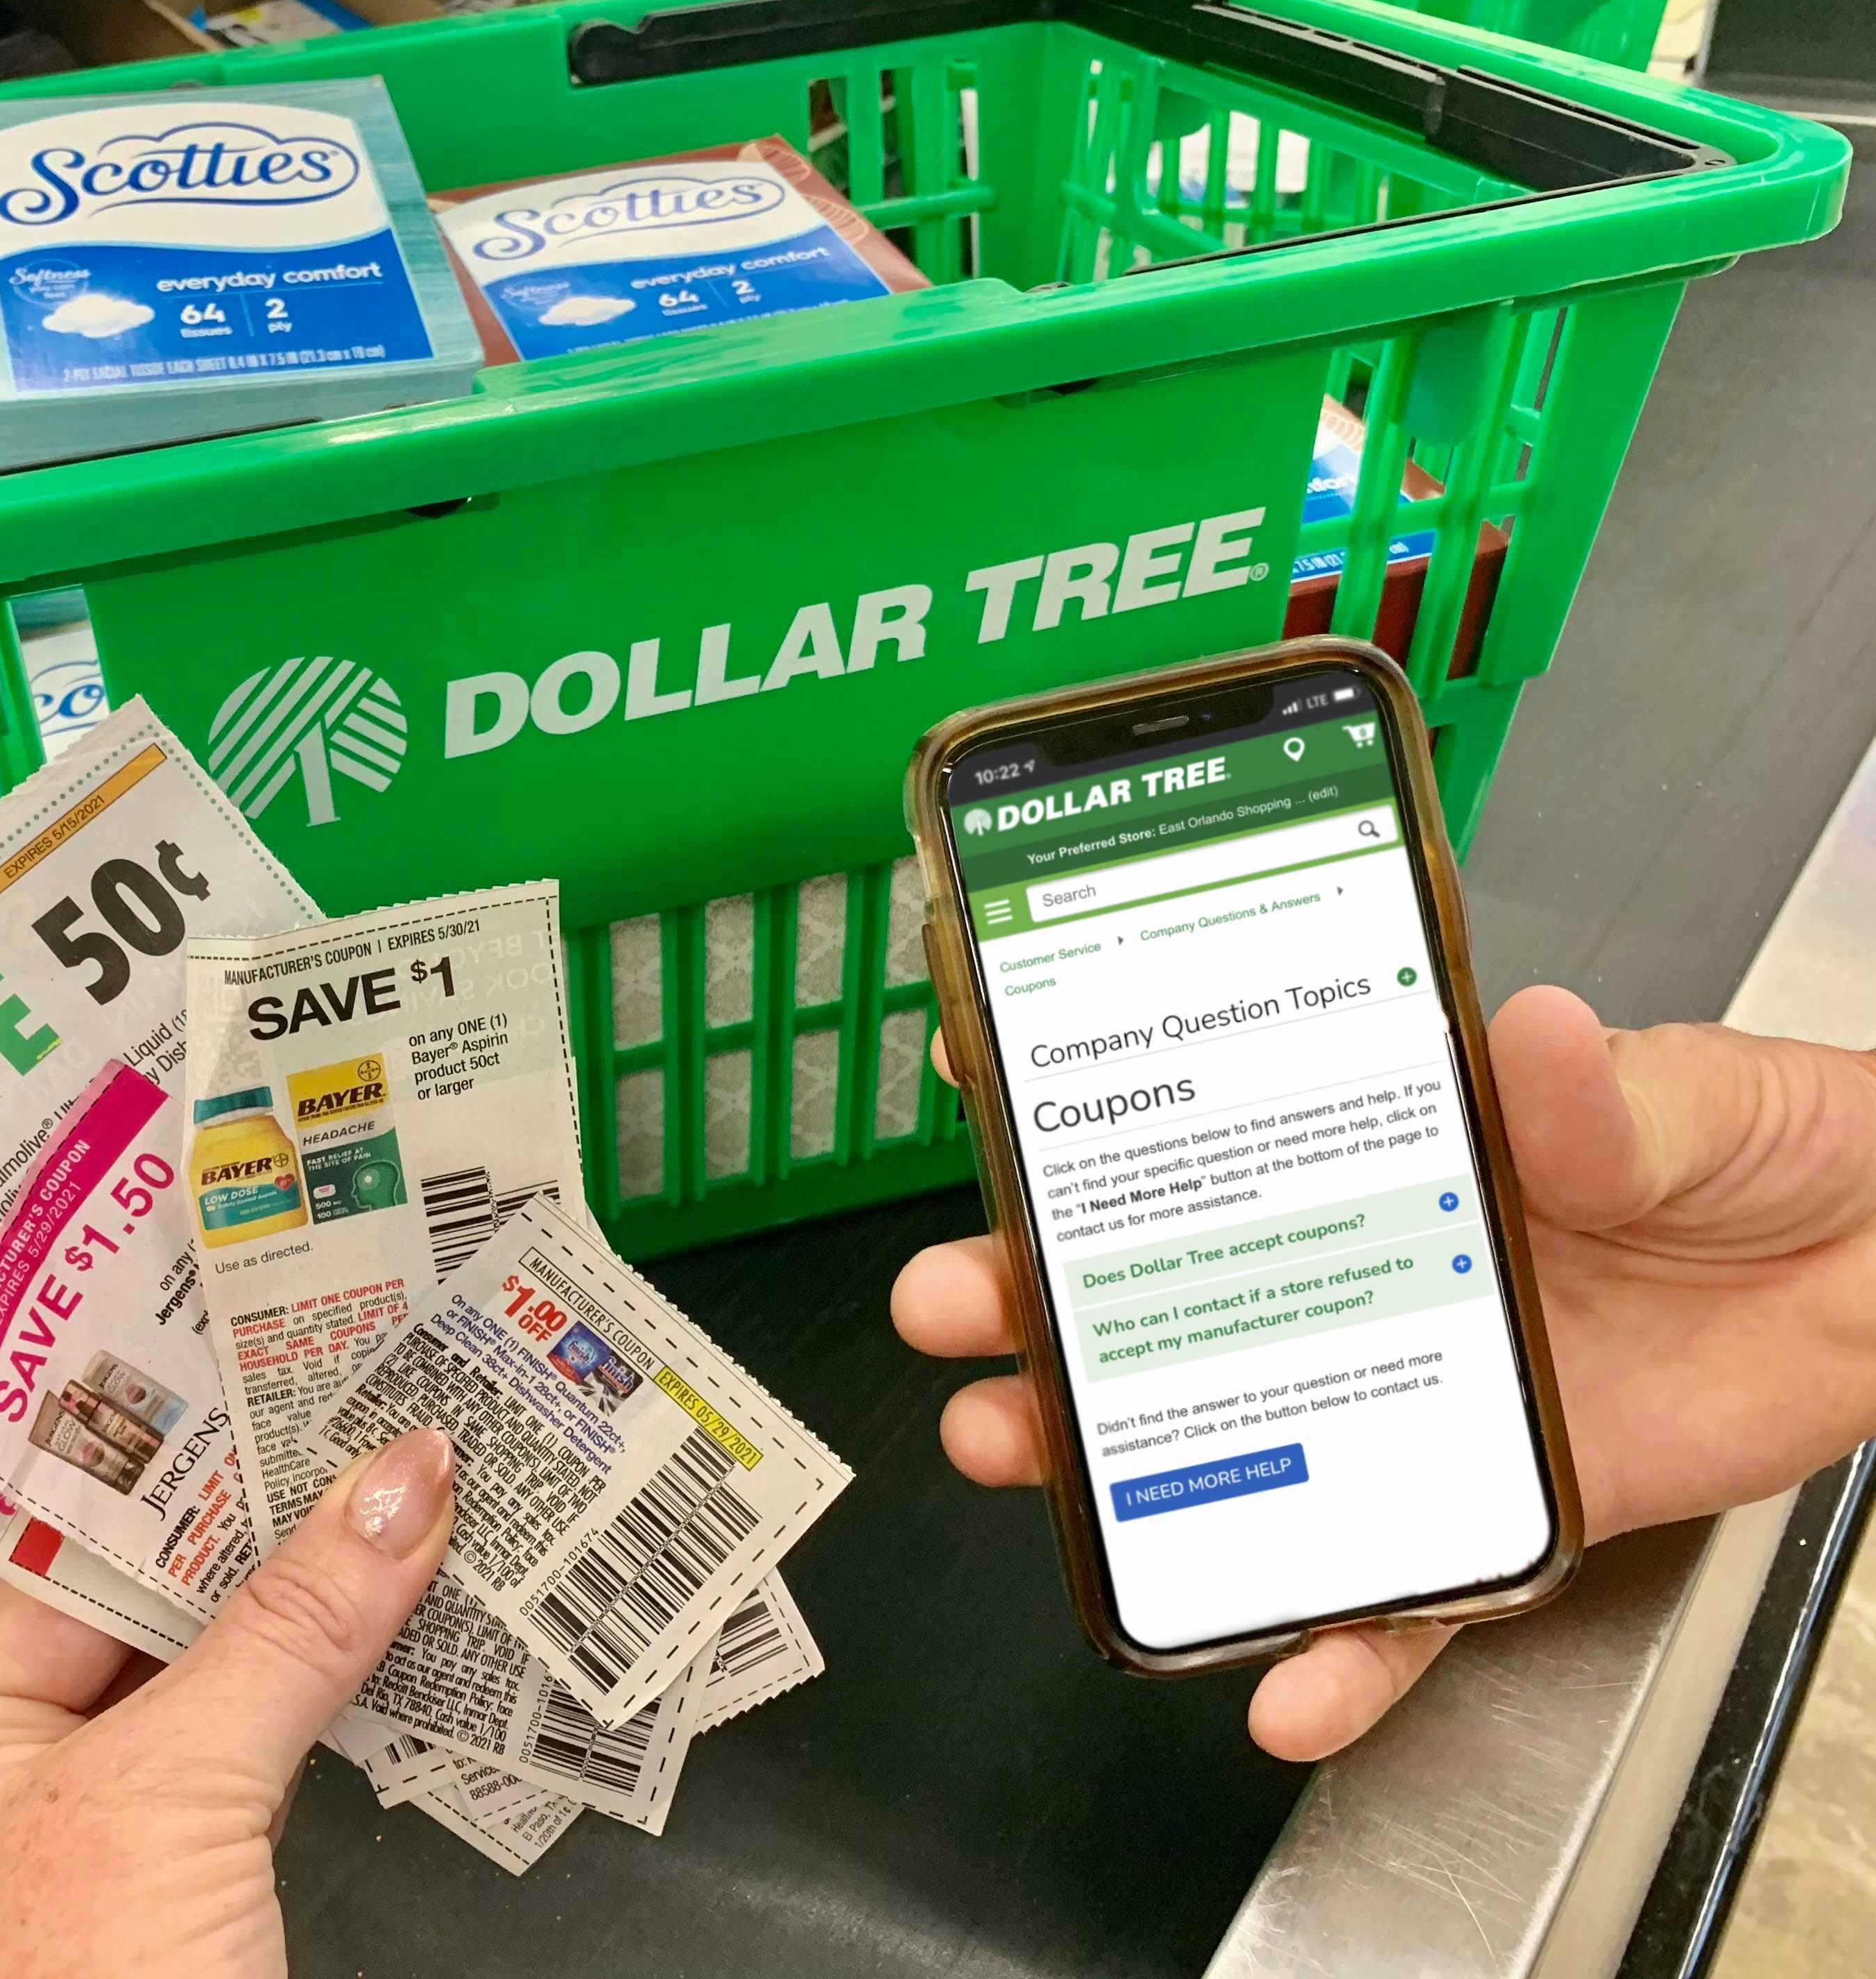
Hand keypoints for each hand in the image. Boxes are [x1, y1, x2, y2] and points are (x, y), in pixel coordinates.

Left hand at [0, 1429, 454, 1976]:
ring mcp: (94, 1878)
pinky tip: (406, 1646)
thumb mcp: (171, 1795)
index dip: (184, 1473)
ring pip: (214, 1707)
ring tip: (416, 1504)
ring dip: (315, 1623)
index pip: (66, 1566)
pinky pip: (256, 1786)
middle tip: (379, 1426)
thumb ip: (288, 1629)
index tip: (291, 1386)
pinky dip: (329, 1716)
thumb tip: (398, 1477)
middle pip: (145, 1631)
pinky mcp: (185, 1933)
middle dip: (268, 1541)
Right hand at [893, 986, 1875, 1759]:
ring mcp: (1416, 1393)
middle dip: (1036, 1303)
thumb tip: (1536, 1042)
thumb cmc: (1779, 1149)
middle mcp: (1372, 1264)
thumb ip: (1605, 1097)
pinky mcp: (1494, 1507)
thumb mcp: (1691, 1097)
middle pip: (1170, 1295)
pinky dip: (1338, 1654)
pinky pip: (1399, 1599)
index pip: (1212, 1119)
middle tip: (952, 1304)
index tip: (978, 1085)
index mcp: (1393, 1140)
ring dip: (1115, 1468)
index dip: (1087, 1106)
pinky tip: (1281, 1690)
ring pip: (1235, 1445)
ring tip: (1016, 1459)